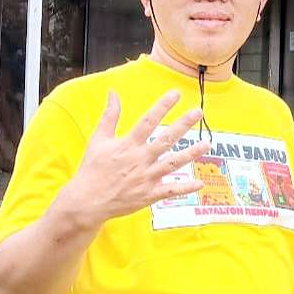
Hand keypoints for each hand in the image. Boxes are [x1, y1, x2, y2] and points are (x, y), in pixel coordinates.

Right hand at [65, 90, 209, 227]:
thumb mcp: (98, 140)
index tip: (176, 93)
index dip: (162, 106)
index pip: (148, 121)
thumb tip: (112, 93)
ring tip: (206, 143)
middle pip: (165, 139)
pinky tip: (201, 182)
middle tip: (198, 112)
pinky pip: (171, 191)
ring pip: (173, 163)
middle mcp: (139, 159)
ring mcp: (146, 178)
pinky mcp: (149, 194)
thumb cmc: (92, 169)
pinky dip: (186, 187)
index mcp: (128, 145)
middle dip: (182, 125)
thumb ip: (109, 116)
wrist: (86, 202)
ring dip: (191, 154)